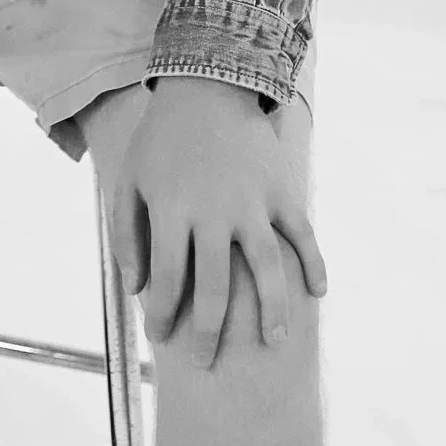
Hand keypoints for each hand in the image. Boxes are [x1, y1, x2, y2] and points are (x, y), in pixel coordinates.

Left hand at [109, 76, 326, 367]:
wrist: (208, 83)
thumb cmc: (162, 140)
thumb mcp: (130, 180)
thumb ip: (128, 235)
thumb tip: (137, 288)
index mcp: (172, 211)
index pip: (166, 280)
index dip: (162, 316)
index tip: (161, 338)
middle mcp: (214, 213)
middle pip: (214, 289)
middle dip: (208, 333)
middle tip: (205, 362)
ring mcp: (252, 203)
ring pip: (266, 270)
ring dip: (271, 312)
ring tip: (274, 342)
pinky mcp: (281, 190)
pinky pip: (302, 234)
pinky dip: (314, 263)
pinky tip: (318, 292)